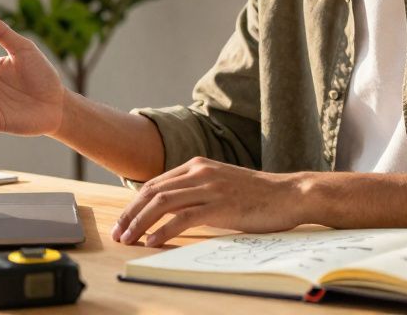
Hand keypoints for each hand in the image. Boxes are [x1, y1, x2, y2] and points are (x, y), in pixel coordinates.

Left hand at [111, 157, 302, 247]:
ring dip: (140, 222)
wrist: (288, 194)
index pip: (156, 183)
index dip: (135, 203)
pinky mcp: (221, 205)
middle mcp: (199, 172)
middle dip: (130, 213)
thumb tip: (170, 210)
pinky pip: (184, 217)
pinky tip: (153, 241)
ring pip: (163, 203)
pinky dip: (163, 230)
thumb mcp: (220, 185)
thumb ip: (196, 191)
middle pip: (153, 191)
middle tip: (118, 232)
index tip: (123, 221)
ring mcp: (210, 187)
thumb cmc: (257, 195)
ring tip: (129, 239)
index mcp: (197, 165)